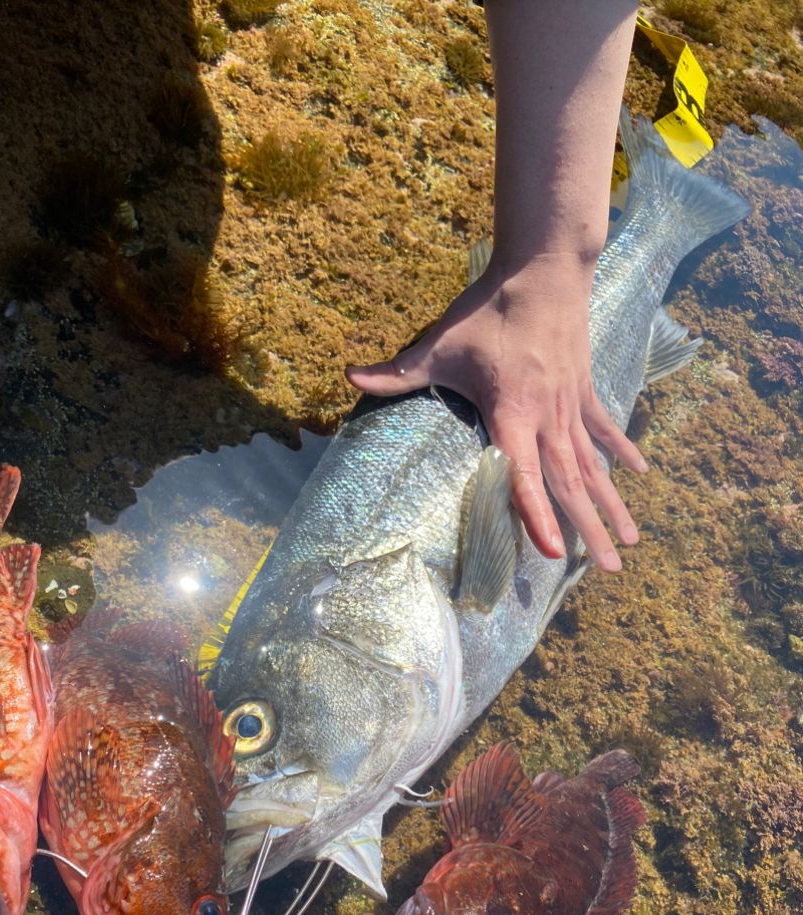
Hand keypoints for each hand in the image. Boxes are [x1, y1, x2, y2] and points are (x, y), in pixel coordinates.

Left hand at [345, 251, 646, 570]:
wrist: (544, 269)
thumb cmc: (488, 310)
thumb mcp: (439, 343)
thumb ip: (397, 370)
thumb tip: (349, 375)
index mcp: (512, 413)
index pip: (524, 475)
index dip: (536, 515)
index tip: (549, 552)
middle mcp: (548, 417)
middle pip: (569, 484)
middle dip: (588, 529)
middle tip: (607, 570)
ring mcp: (570, 405)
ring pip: (593, 465)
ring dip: (611, 503)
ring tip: (630, 542)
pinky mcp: (584, 389)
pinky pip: (604, 428)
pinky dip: (621, 450)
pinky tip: (640, 475)